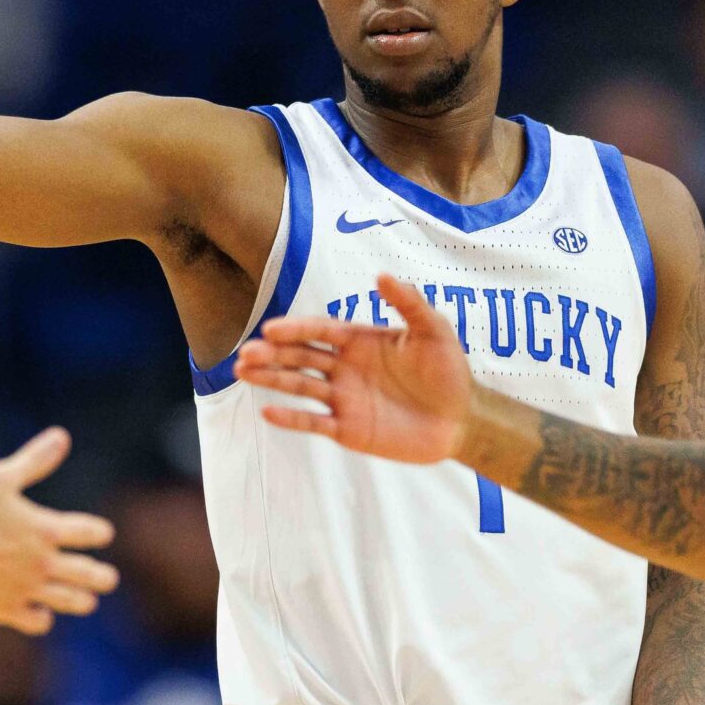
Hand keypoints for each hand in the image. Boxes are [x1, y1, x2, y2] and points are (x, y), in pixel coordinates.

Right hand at [0, 427, 118, 634]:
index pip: (86, 532)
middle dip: (100, 577)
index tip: (103, 534)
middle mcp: (42, 562)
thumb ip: (32, 461)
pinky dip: (41, 619)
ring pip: (66, 600)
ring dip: (81, 601)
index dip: (98, 532)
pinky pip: (33, 620)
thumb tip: (61, 437)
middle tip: (109, 580)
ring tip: (89, 602)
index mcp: (44, 529)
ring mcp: (26, 589)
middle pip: (85, 573)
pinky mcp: (5, 609)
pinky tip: (41, 614)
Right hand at [232, 274, 469, 463]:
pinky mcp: (347, 429)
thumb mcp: (434, 331)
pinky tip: (267, 412)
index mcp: (359, 341)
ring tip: (243, 372)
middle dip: (273, 355)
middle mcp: (344, 367)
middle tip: (246, 353)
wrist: (461, 419)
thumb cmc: (449, 371)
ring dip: (272, 380)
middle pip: (300, 357)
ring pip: (299, 386)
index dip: (296, 329)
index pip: (319, 331)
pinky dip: (291, 418)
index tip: (271, 329)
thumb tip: (381, 275)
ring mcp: (343, 399)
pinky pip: (313, 422)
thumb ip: (409, 303)